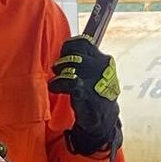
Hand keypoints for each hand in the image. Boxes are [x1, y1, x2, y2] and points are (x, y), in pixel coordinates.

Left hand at [49, 35, 121, 154]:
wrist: (104, 119)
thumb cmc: (96, 93)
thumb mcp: (95, 72)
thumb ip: (84, 59)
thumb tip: (67, 47)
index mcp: (104, 59)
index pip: (84, 42)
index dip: (70, 46)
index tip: (64, 54)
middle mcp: (102, 66)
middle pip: (74, 52)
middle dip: (63, 60)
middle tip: (58, 69)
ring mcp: (95, 79)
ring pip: (71, 64)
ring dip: (60, 71)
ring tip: (57, 80)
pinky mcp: (87, 92)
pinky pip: (69, 81)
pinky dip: (58, 84)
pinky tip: (56, 88)